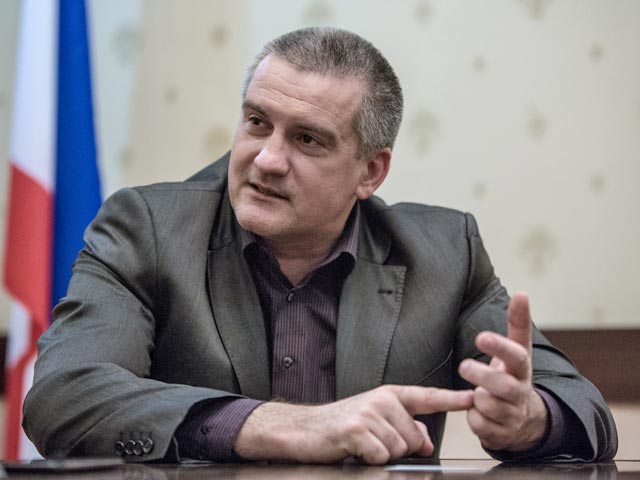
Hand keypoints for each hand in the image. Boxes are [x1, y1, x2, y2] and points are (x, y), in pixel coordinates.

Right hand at [235, 385, 472, 464]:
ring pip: (400, 448)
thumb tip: (426, 441)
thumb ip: (405, 427)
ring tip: (363, 445)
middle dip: (400, 447)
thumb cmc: (341, 425)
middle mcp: (381, 399)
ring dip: (383, 455)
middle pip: (415, 437)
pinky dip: (370, 460)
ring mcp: (369, 412)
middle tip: (374, 442)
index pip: (426, 396)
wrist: (305, 429)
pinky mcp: (356, 429)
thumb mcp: (376, 421)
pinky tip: (356, 450)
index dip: (452, 399)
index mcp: (389, 395)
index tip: (473, 398)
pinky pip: (381, 456)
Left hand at [458, 292, 547, 451]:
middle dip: (481, 375)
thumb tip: (523, 293)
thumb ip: (518, 323)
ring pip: (488, 405)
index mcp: (522, 368)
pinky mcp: (501, 434)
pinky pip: (479, 425)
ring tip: (478, 392)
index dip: (499, 347)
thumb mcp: (518, 350)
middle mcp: (520, 392)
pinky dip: (474, 418)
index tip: (481, 337)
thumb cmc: (514, 376)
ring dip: (477, 398)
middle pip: (502, 385)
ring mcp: (513, 415)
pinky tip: (479, 412)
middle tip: (464, 366)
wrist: (525, 419)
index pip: (516, 355)